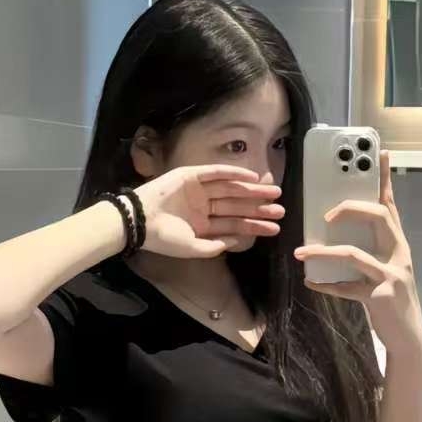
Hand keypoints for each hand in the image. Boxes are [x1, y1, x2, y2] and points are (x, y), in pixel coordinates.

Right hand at [133, 165, 283, 258]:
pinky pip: (216, 172)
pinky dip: (234, 173)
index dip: (255, 225)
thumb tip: (235, 243)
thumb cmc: (163, 239)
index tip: (275, 227)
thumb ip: (214, 246)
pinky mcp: (191, 175)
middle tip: (281, 209)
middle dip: (258, 208)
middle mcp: (204, 206)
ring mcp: (198, 190)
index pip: (234, 224)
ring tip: (274, 193)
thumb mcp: (192, 248)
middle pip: (237, 206)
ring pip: (231, 189)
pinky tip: (252, 177)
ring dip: (252, 191)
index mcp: (204, 225)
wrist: (140, 222)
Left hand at [295, 152, 421, 357]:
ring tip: (302, 252)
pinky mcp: (380, 297)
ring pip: (355, 254)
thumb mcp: (385, 268)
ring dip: (324, 252)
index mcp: (398, 244)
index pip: (391, 204)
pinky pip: (347, 288)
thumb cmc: (393, 299)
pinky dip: (326, 285)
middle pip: (379, 217)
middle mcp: (399, 254)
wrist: (409, 336)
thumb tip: (334, 232)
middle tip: (326, 215)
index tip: (378, 153)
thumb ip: (368, 249)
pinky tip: (310, 282)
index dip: (384, 178)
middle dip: (352, 208)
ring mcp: (392, 275)